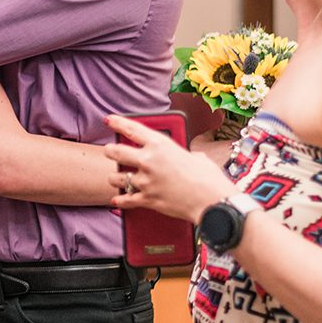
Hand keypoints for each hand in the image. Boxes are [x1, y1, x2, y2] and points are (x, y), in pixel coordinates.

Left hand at [105, 114, 235, 223]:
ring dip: (115, 177)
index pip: (132, 129)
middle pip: (116, 152)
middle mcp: (149, 161)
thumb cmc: (208, 178)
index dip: (117, 123)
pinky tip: (117, 198)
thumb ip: (183, 154)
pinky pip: (126, 199)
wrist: (212, 202)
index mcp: (160, 145)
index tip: (109, 120)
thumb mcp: (195, 156)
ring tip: (115, 177)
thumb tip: (187, 158)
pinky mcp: (147, 199)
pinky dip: (121, 199)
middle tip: (109, 151)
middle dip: (110, 151)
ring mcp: (146, 181)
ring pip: (117, 177)